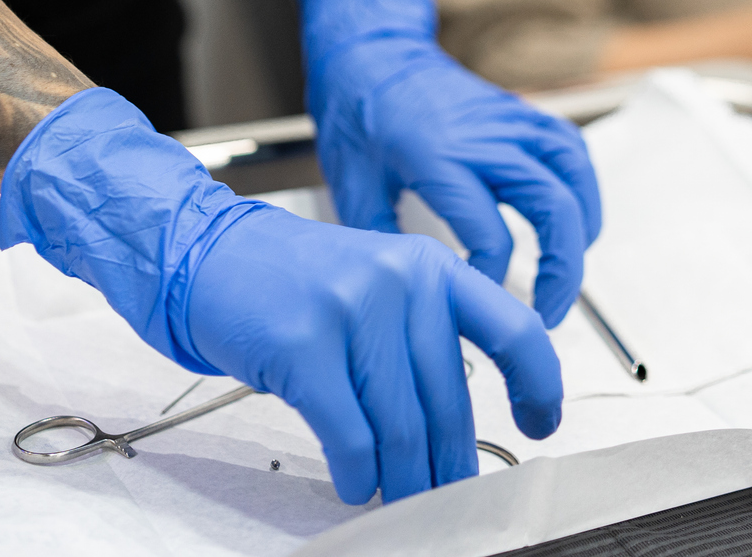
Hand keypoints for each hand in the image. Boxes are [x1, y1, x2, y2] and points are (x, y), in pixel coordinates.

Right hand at [187, 206, 562, 502]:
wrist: (209, 254)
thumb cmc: (294, 282)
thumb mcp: (379, 281)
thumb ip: (424, 332)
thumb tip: (459, 421)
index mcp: (430, 266)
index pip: (513, 328)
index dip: (538, 383)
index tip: (542, 423)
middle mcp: (400, 281)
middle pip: (450, 401)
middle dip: (450, 463)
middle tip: (449, 494)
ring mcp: (351, 310)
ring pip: (402, 427)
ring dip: (406, 479)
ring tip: (403, 498)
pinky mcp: (304, 346)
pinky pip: (350, 436)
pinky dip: (359, 474)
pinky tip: (356, 484)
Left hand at [298, 0, 602, 327]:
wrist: (371, 51)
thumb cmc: (357, 111)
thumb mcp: (352, 185)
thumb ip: (384, 244)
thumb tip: (407, 295)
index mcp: (439, 157)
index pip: (489, 235)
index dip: (491, 282)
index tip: (479, 307)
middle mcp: (485, 136)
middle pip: (552, 206)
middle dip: (561, 271)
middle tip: (547, 313)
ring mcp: (509, 120)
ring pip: (573, 176)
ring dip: (582, 230)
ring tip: (567, 272)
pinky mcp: (520, 113)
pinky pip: (570, 149)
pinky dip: (582, 189)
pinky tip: (573, 219)